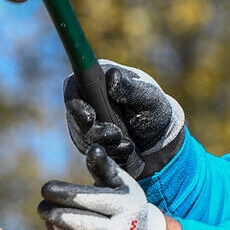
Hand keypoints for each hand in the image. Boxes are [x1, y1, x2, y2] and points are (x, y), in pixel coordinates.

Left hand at [38, 144, 166, 229]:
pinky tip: (55, 228)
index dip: (67, 194)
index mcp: (127, 207)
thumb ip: (105, 167)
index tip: (47, 188)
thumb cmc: (126, 202)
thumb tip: (93, 148)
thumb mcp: (121, 183)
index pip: (93, 200)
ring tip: (48, 214)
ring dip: (55, 228)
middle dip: (56, 214)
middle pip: (82, 224)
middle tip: (42, 205)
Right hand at [64, 60, 184, 177]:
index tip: (90, 118)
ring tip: (130, 145)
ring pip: (82, 136)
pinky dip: (109, 153)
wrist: (155, 133)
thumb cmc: (153, 108)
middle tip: (116, 136)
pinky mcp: (87, 138)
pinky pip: (90, 150)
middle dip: (94, 130)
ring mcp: (84, 120)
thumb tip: (112, 77)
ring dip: (105, 144)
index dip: (76, 103)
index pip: (73, 87)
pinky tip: (126, 151)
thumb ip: (131, 88)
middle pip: (74, 116)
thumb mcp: (149, 97)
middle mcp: (85, 98)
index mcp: (97, 78)